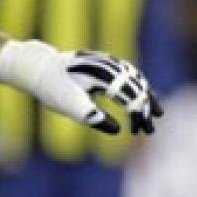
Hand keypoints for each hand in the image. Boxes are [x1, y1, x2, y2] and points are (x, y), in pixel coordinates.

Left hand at [0, 40, 162, 134]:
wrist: (37, 66)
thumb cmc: (52, 87)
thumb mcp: (70, 106)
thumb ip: (93, 118)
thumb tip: (117, 130)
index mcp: (103, 77)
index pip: (131, 98)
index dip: (138, 117)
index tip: (138, 133)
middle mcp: (110, 66)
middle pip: (138, 90)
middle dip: (146, 111)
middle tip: (150, 131)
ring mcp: (110, 62)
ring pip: (138, 80)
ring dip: (148, 97)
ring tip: (158, 113)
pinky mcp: (107, 63)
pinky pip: (131, 75)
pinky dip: (140, 87)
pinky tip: (144, 96)